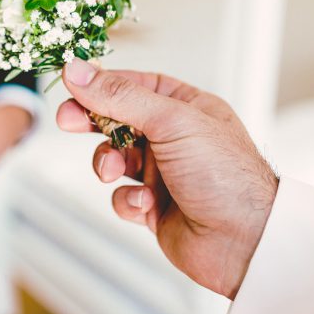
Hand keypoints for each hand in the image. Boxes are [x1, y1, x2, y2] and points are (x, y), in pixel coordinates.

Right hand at [56, 59, 277, 298]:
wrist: (244, 242)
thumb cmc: (225, 176)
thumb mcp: (171, 121)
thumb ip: (120, 96)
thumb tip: (79, 71)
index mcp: (187, 108)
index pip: (135, 85)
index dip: (102, 85)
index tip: (71, 86)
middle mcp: (175, 138)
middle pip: (118, 120)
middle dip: (93, 123)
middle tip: (69, 121)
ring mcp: (164, 174)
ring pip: (115, 160)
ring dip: (108, 164)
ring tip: (114, 172)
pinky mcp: (155, 207)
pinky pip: (122, 197)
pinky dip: (126, 200)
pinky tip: (145, 205)